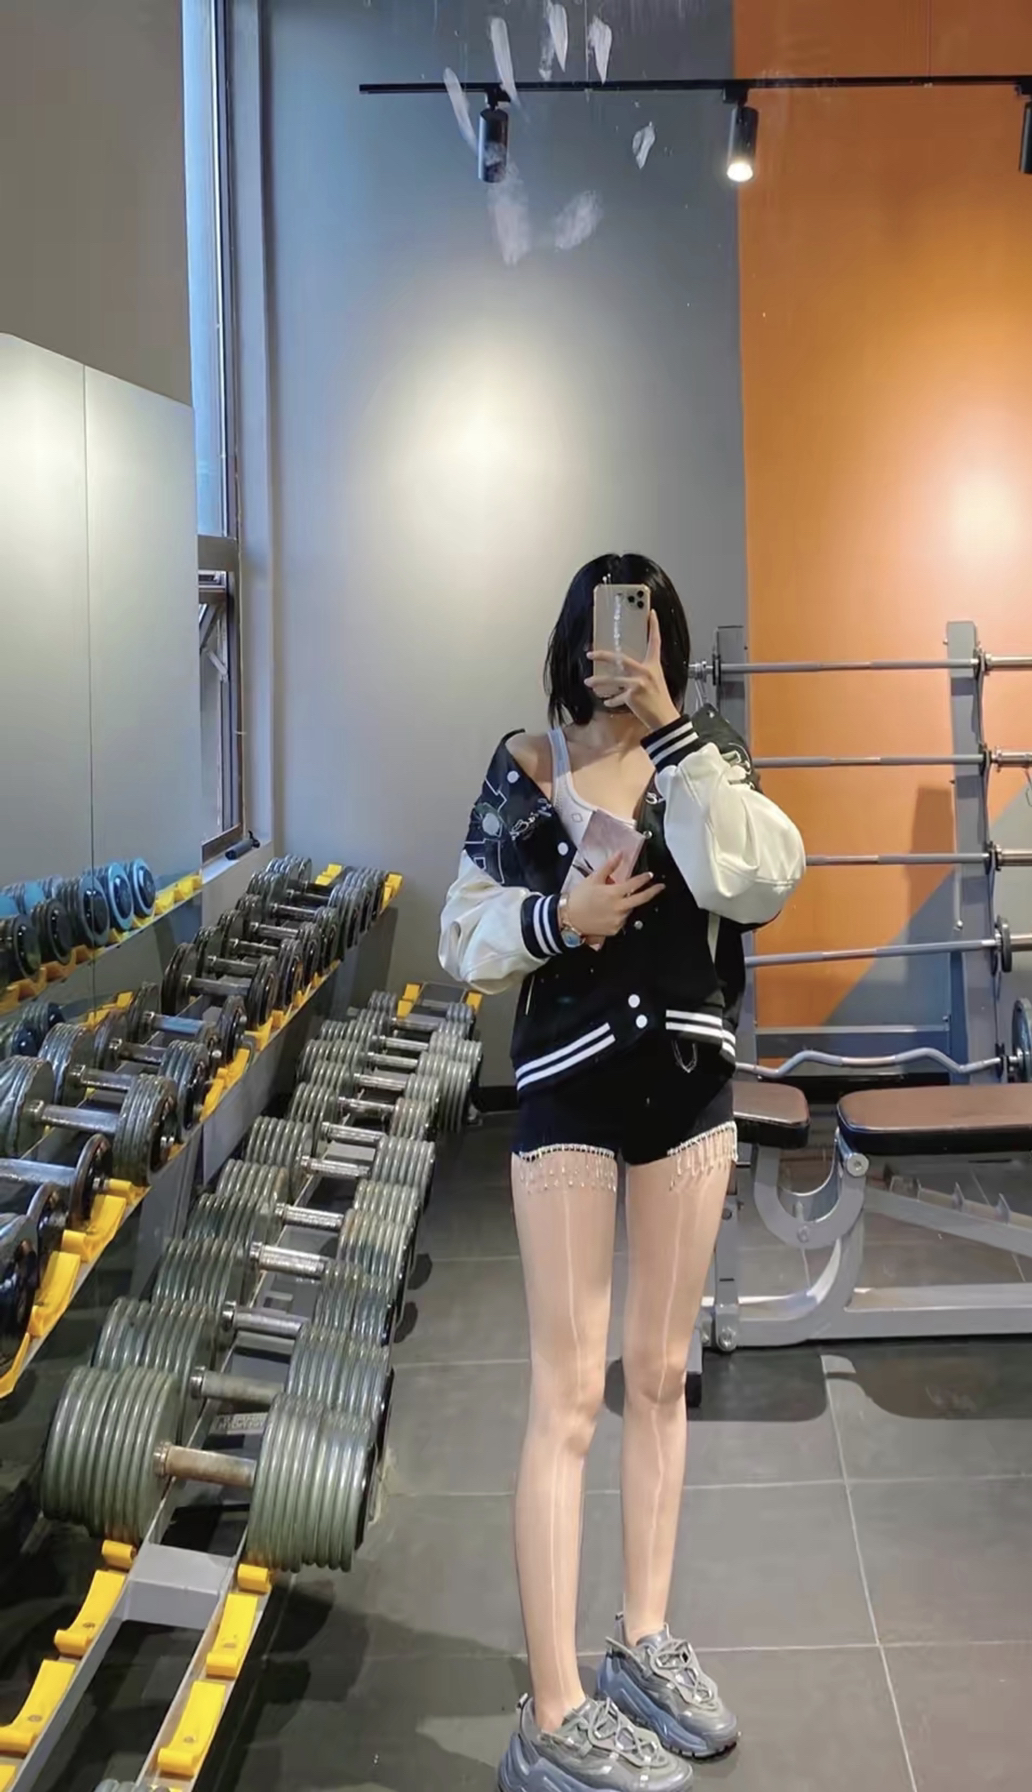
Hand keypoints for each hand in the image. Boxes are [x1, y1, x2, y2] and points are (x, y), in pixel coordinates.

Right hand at [565, 855, 663, 940]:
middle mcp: (618, 908)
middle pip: (641, 899)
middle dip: (653, 892)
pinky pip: (623, 920)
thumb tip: (620, 854)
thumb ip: (609, 866)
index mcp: (614, 893)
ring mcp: (618, 920)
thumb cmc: (579, 898)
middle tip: (661, 887)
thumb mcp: (594, 878)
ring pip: (630, 910)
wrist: (568, 918)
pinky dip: (620, 914)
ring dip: (629, 903)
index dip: (644, 878)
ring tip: (615, 900)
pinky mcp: (615, 929)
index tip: (649, 875)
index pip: (634, 884)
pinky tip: (610, 911)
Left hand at [586, 609, 680, 732]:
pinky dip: (612, 700)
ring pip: (612, 680)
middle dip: (603, 656)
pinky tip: (607, 702)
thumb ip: (642, 672)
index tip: (651, 613)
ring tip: (587, 683)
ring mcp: (639, 683)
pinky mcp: (633, 696)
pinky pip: (617, 697)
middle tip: (590, 654)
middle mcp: (646, 671)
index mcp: (654, 665)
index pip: (655, 642)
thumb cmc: (659, 700)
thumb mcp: (655, 680)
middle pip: (620, 659)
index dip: (654, 626)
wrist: (664, 718)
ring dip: (598, 682)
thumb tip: (625, 668)